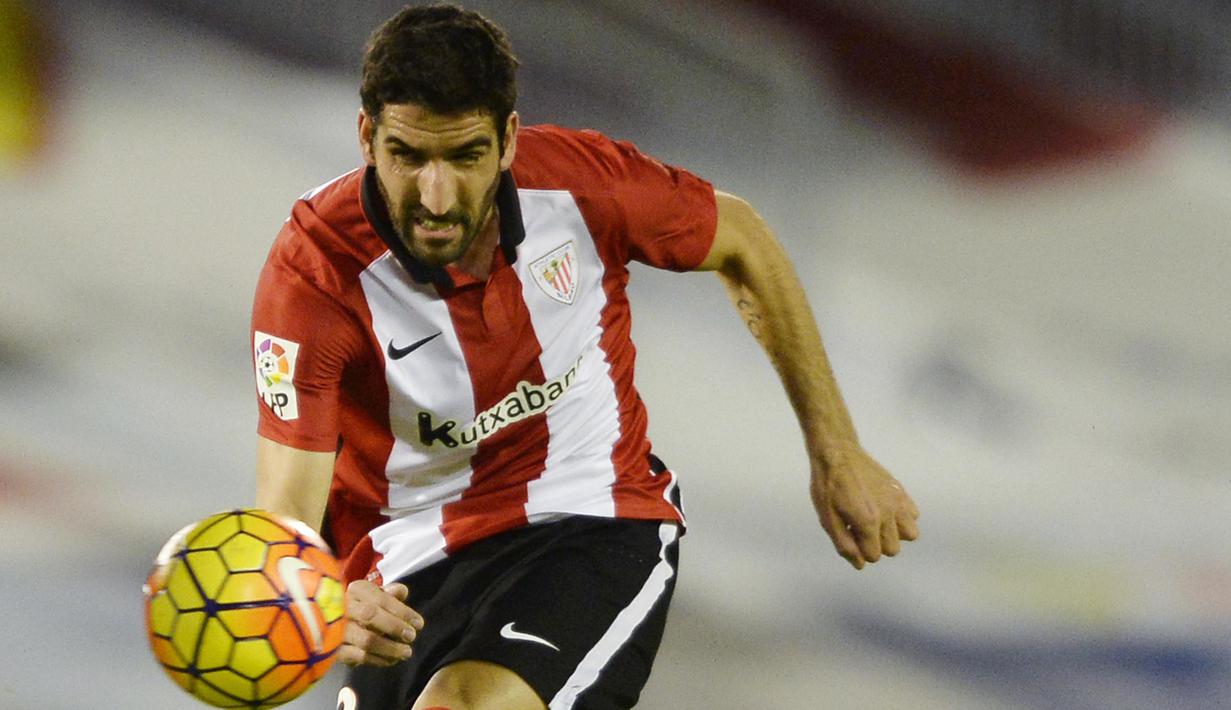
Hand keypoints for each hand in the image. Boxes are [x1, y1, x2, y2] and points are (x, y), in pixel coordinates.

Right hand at [338, 580, 424, 666]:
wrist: (335, 625)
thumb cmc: (364, 608)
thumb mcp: (378, 597)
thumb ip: (391, 594)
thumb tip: (401, 592)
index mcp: (357, 590)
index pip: (381, 598)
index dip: (402, 612)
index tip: (418, 624)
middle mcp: (342, 607)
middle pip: (370, 615)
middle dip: (395, 626)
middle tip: (411, 636)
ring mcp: (337, 629)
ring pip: (366, 639)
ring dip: (390, 647)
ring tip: (406, 652)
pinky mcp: (336, 650)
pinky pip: (359, 657)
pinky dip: (379, 660)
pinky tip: (391, 660)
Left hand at [810, 442, 918, 569]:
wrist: (838, 453)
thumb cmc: (827, 486)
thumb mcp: (827, 519)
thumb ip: (844, 545)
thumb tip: (861, 564)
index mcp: (867, 521)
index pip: (874, 556)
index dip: (860, 550)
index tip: (851, 536)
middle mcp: (887, 513)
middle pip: (893, 549)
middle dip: (877, 544)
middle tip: (861, 529)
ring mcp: (897, 501)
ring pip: (910, 534)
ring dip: (894, 533)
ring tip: (877, 522)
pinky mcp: (901, 491)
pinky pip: (914, 515)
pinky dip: (903, 518)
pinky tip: (886, 510)